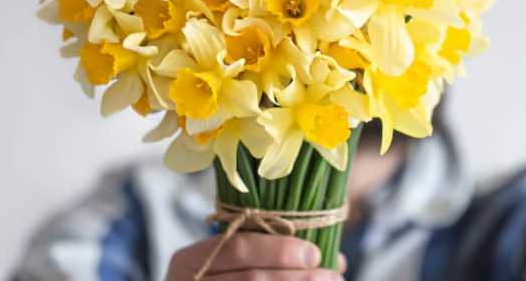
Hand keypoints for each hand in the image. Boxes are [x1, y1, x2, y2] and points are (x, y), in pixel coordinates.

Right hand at [166, 232, 346, 280]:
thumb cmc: (224, 278)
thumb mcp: (233, 263)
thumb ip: (272, 253)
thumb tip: (337, 261)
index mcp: (188, 261)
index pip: (236, 249)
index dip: (277, 250)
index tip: (314, 253)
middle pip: (251, 280)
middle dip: (296, 277)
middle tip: (332, 276)